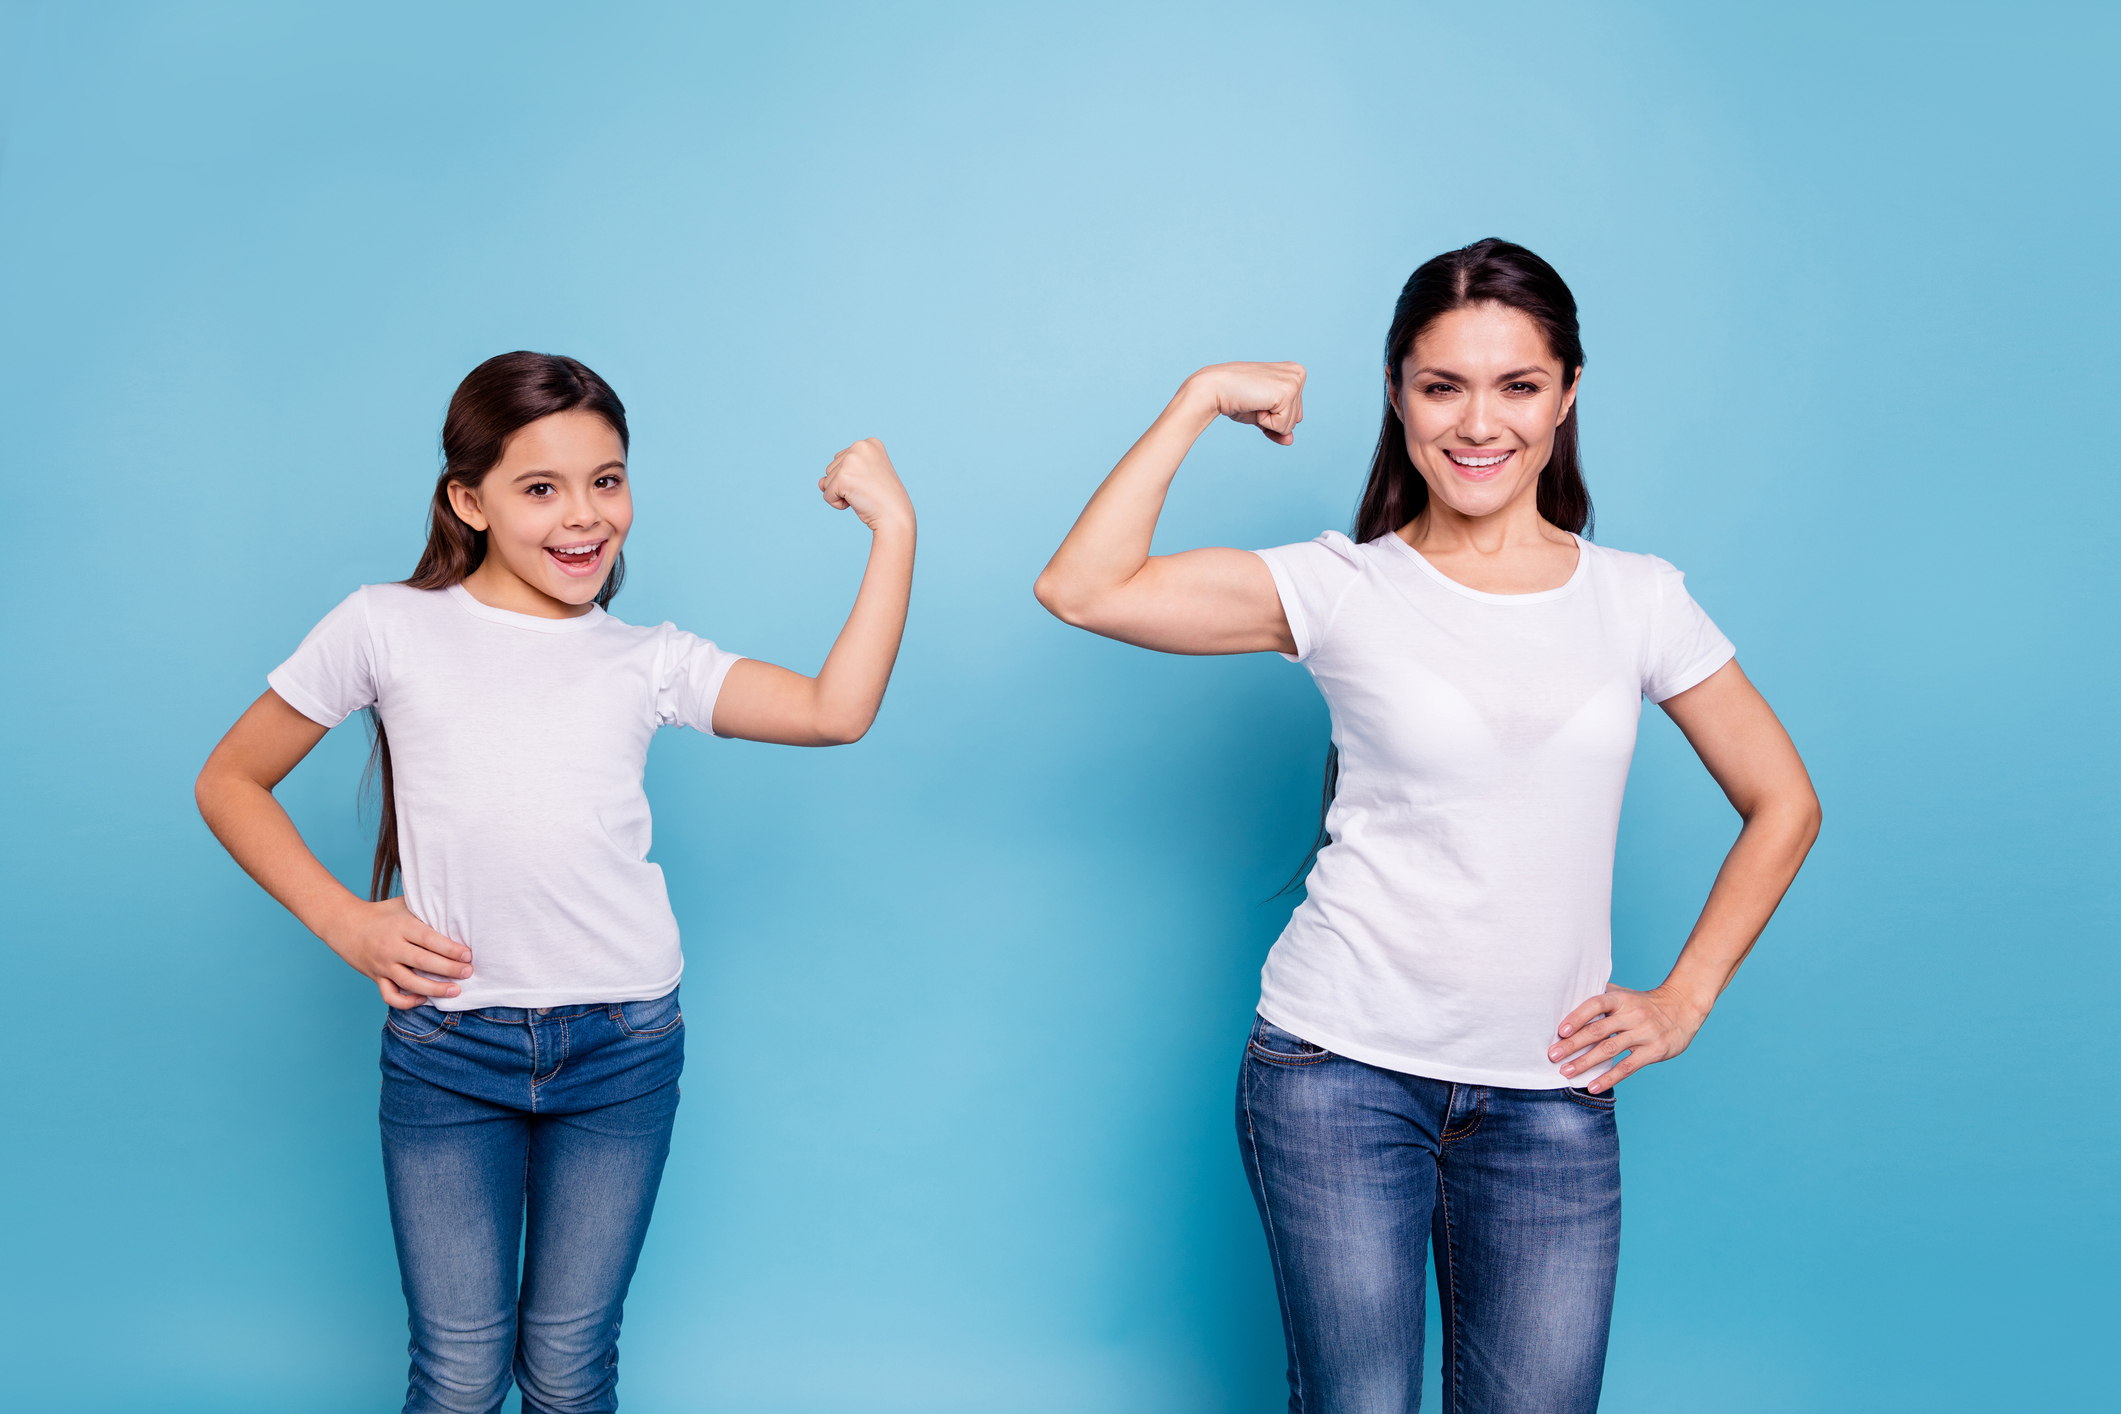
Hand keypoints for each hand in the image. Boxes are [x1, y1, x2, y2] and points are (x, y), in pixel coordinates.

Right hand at [322, 896, 473, 1009]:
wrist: (345, 924)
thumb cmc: (383, 914)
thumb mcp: (404, 904)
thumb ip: (427, 908)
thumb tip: (457, 908)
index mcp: (401, 927)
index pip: (429, 939)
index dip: (450, 949)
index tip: (468, 955)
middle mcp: (391, 947)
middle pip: (423, 962)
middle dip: (449, 969)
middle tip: (468, 973)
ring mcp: (383, 965)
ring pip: (409, 982)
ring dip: (434, 989)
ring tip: (455, 991)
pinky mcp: (376, 977)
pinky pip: (390, 996)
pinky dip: (406, 1002)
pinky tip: (422, 999)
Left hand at [819, 437, 914, 533]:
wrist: (895, 517)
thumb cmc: (883, 499)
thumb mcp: (862, 478)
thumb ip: (838, 474)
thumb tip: (820, 482)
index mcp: (870, 443)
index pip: (843, 460)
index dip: (854, 477)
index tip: (873, 482)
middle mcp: (860, 446)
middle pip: (833, 468)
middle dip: (846, 484)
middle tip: (869, 491)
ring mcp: (851, 461)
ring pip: (827, 480)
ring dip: (842, 494)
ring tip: (864, 495)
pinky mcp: (843, 478)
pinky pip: (827, 494)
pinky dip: (838, 504)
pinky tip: (857, 502)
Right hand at [1185, 361, 1306, 443]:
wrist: (1215, 388)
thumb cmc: (1235, 398)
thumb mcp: (1262, 414)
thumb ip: (1278, 426)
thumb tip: (1290, 440)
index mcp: (1294, 373)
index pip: (1296, 413)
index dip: (1274, 417)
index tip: (1258, 401)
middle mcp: (1298, 374)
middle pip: (1296, 420)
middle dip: (1272, 420)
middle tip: (1254, 401)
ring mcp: (1294, 382)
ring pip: (1290, 425)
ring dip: (1267, 420)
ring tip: (1254, 401)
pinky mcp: (1287, 392)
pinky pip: (1283, 426)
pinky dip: (1265, 421)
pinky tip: (1255, 403)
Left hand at [1549, 983, 1706, 1092]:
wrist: (1683, 1009)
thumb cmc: (1644, 1003)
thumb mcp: (1624, 994)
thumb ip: (1600, 996)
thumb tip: (1566, 998)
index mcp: (1621, 999)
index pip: (1596, 1003)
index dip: (1578, 1016)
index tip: (1560, 1030)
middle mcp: (1632, 1014)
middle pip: (1598, 1030)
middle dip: (1573, 1044)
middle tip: (1553, 1056)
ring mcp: (1644, 1033)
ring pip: (1610, 1049)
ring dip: (1586, 1062)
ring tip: (1566, 1072)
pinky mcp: (1654, 1051)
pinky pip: (1627, 1066)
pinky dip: (1608, 1078)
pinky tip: (1592, 1086)